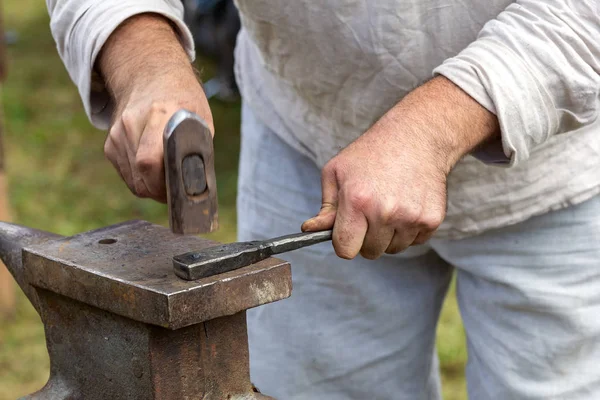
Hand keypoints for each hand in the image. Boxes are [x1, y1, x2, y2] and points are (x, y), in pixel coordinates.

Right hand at [98, 14, 212, 201]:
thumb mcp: (202, 122)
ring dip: (152, 186)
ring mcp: (117, 134)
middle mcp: (132, 123)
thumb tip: (197, 187)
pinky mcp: (110, 144)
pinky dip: (142, 179)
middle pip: (141, 176)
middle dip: (161, 191)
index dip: (163, 185)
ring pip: (134, 181)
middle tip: (177, 190)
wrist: (152, 77)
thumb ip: (198, 152)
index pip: (149, 161)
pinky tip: (155, 167)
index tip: (178, 191)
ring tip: (169, 175)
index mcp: (160, 114)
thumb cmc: (184, 103)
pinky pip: (127, 175)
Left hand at [302, 77, 498, 258]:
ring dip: (389, 235)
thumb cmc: (371, 153)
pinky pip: (414, 242)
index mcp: (356, 201)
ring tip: (390, 205)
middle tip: (371, 211)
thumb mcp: (336, 172)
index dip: (344, 242)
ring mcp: (411, 217)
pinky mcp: (431, 219)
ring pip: (393, 249)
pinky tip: (406, 205)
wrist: (416, 137)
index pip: (345, 250)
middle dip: (366, 237)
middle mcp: (385, 212)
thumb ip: (325, 208)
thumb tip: (310, 231)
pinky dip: (408, 230)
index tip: (348, 231)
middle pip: (370, 253)